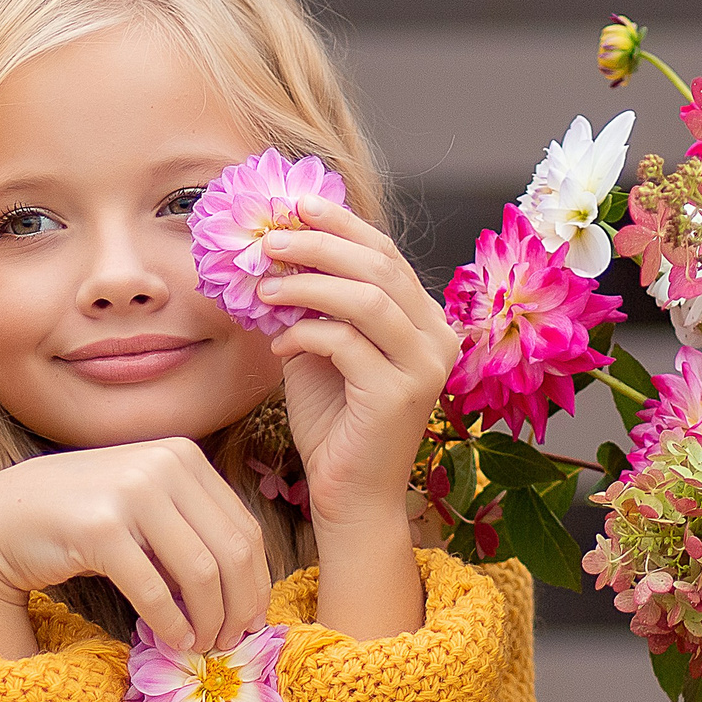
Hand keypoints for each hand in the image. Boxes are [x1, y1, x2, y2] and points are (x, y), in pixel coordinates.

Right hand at [0, 440, 271, 658]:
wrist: (0, 517)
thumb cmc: (78, 518)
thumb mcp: (144, 505)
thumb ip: (190, 525)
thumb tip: (246, 587)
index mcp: (181, 455)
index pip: (243, 527)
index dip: (256, 581)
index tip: (251, 620)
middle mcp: (162, 464)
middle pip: (231, 551)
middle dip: (239, 606)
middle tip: (232, 642)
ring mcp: (130, 492)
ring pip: (202, 573)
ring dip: (209, 621)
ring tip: (202, 646)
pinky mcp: (101, 528)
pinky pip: (155, 590)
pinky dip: (172, 624)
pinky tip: (174, 641)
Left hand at [254, 200, 459, 531]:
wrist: (349, 495)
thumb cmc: (334, 423)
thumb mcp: (322, 350)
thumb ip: (315, 306)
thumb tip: (276, 254)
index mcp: (425, 320)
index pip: (386, 254)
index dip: (341, 225)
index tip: (295, 206)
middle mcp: (438, 337)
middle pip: (379, 265)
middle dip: (319, 244)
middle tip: (269, 240)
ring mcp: (425, 365)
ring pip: (366, 298)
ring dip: (307, 283)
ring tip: (264, 286)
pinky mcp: (401, 393)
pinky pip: (345, 342)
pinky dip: (305, 332)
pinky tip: (279, 341)